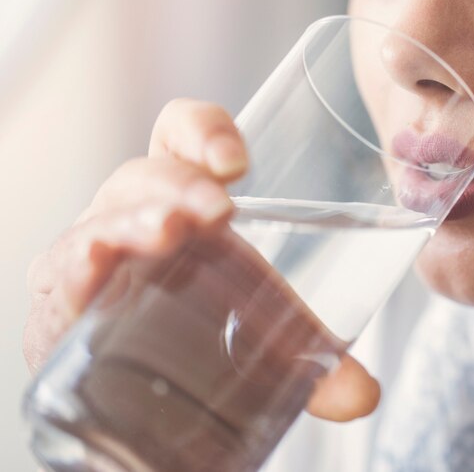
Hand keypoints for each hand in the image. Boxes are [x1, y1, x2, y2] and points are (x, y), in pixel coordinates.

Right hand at [23, 98, 379, 421]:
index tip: (237, 161)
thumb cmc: (199, 326)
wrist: (133, 379)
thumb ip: (312, 356)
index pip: (181, 136)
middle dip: (180, 183)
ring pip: (105, 217)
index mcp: (186, 200)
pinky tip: (94, 269)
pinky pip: (60, 272)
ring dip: (134, 220)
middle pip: (147, 174)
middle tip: (218, 210)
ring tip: (165, 232)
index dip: (203, 129)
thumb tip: (363, 395)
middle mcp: (138, 215)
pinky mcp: (65, 299)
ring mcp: (97, 252)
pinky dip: (76, 266)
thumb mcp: (261, 326)